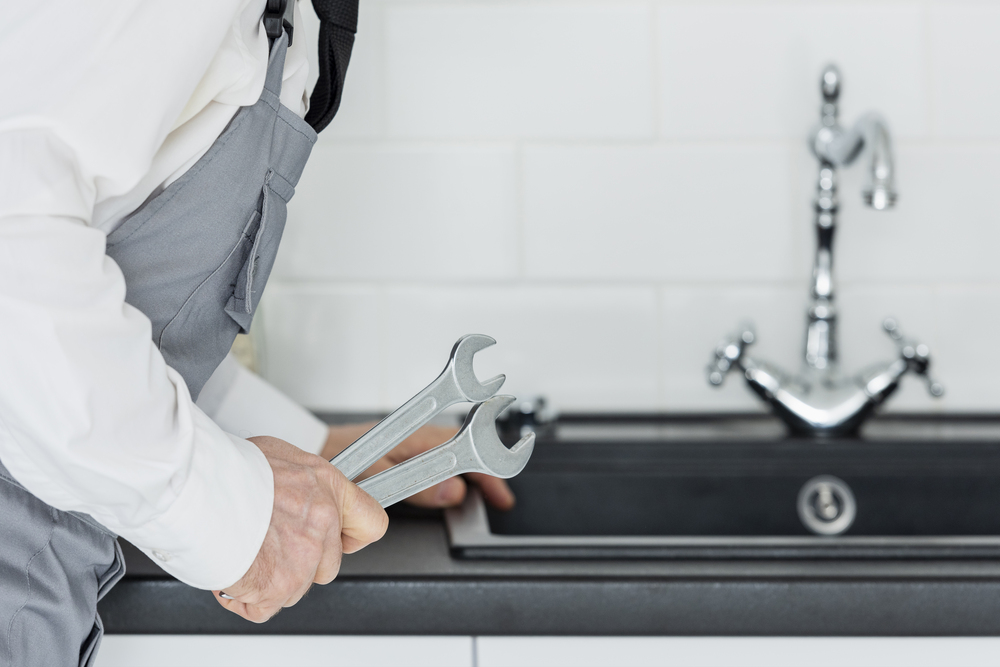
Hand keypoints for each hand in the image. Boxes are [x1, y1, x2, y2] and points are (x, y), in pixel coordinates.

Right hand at [215, 436, 387, 622]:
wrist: (199, 488)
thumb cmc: (229, 469)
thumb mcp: (278, 456)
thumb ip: (299, 483)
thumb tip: (297, 492)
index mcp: (328, 487)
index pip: (370, 522)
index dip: (354, 536)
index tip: (344, 539)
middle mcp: (323, 522)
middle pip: (328, 564)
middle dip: (301, 562)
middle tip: (269, 543)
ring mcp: (305, 556)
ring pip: (297, 587)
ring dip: (271, 578)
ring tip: (244, 550)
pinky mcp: (280, 585)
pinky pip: (265, 607)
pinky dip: (246, 597)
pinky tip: (233, 571)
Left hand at [322, 423, 515, 509]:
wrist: (308, 448)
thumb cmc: (334, 454)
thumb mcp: (378, 476)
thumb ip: (416, 487)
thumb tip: (453, 492)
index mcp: (414, 438)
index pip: (463, 451)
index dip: (486, 474)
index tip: (499, 493)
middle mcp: (413, 438)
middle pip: (463, 453)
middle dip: (484, 476)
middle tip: (499, 499)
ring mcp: (406, 445)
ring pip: (449, 458)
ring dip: (467, 476)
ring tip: (481, 496)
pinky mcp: (395, 453)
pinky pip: (431, 463)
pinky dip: (447, 476)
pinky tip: (448, 489)